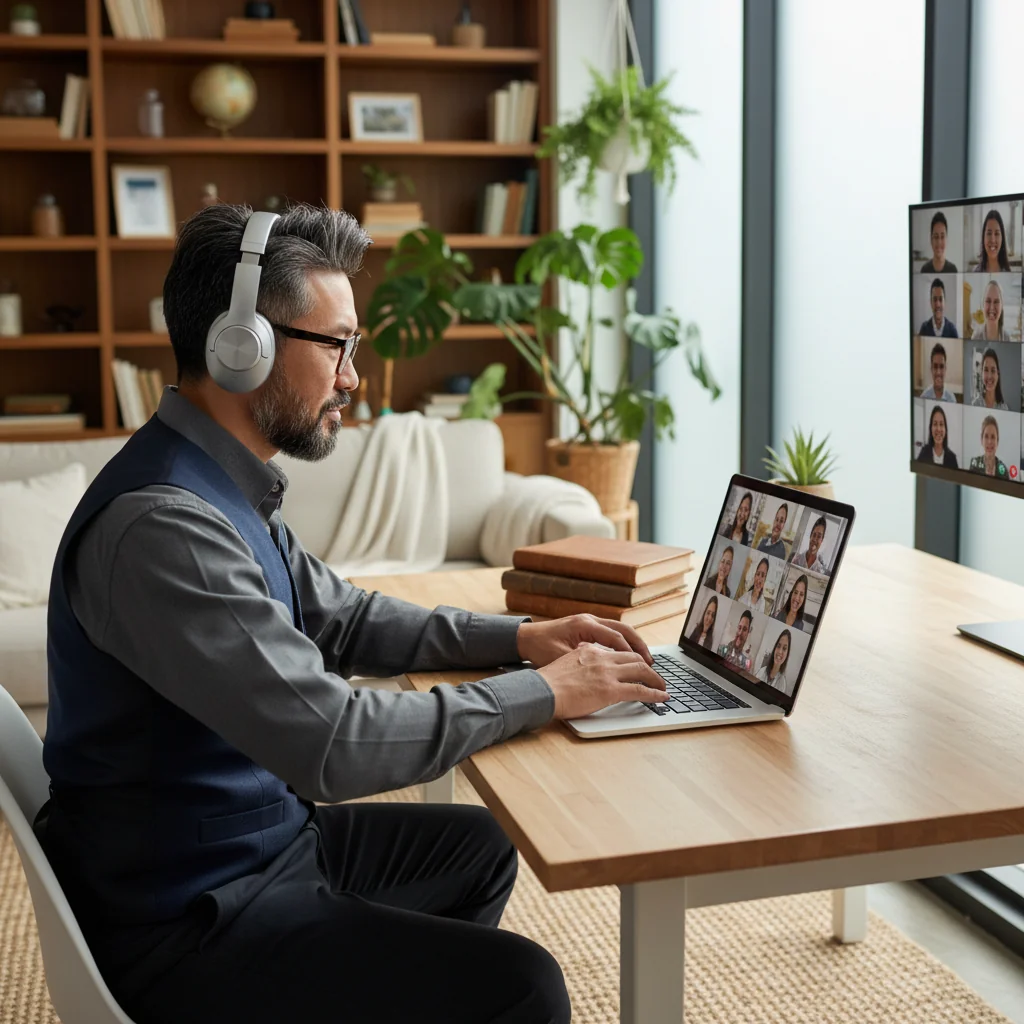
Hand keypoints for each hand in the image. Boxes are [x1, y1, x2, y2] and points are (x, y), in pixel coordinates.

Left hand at [516, 614, 652, 667]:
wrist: (524, 638)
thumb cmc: (539, 648)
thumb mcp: (560, 657)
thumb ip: (584, 662)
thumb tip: (606, 672)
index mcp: (584, 625)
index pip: (616, 638)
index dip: (632, 653)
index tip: (645, 667)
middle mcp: (589, 620)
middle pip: (623, 630)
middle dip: (639, 646)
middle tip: (652, 663)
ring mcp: (588, 622)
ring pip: (618, 630)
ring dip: (633, 644)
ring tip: (645, 661)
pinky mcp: (585, 628)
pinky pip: (610, 633)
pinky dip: (622, 644)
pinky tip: (627, 657)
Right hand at [537, 642, 667, 718]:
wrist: (542, 691)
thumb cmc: (548, 682)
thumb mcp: (565, 662)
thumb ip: (579, 659)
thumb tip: (586, 660)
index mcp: (591, 652)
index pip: (619, 651)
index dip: (633, 659)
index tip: (639, 666)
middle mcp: (602, 659)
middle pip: (635, 658)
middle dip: (649, 667)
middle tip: (656, 676)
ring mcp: (607, 674)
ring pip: (642, 671)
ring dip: (656, 679)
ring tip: (663, 688)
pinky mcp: (610, 690)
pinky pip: (640, 690)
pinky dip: (655, 694)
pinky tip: (662, 698)